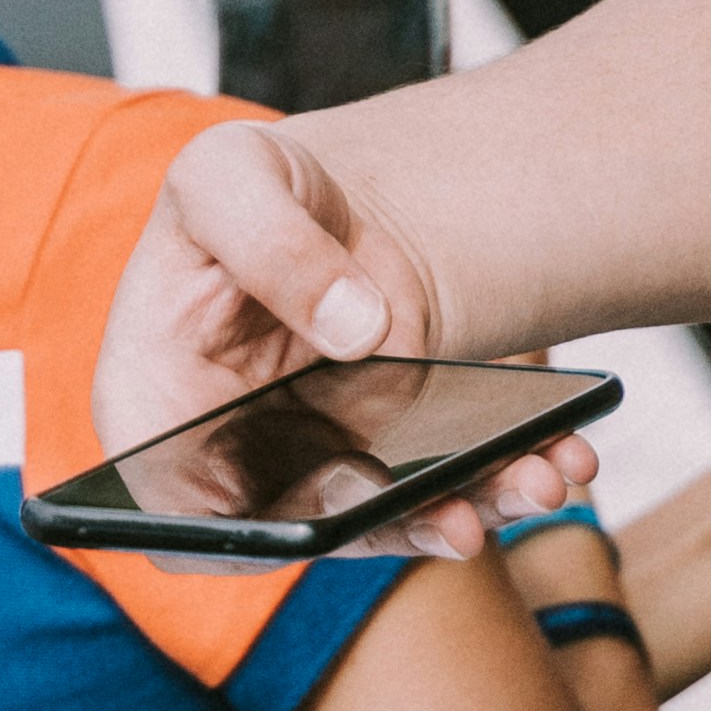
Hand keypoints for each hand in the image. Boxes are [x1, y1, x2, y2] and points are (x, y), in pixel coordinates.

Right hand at [93, 117, 578, 555]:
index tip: (317, 516)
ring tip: (537, 482)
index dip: (235, 535)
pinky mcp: (380, 463)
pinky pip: (435, 492)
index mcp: (152, 402)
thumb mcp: (229, 174)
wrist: (340, 198)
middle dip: (384, 528)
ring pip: (382, 522)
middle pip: (292, 530)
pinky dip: (499, 480)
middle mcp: (226, 459)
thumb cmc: (253, 188)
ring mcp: (307, 470)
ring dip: (464, 511)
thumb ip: (268, 239)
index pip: (168, 509)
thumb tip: (353, 326)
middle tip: (456, 514)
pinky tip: (559, 456)